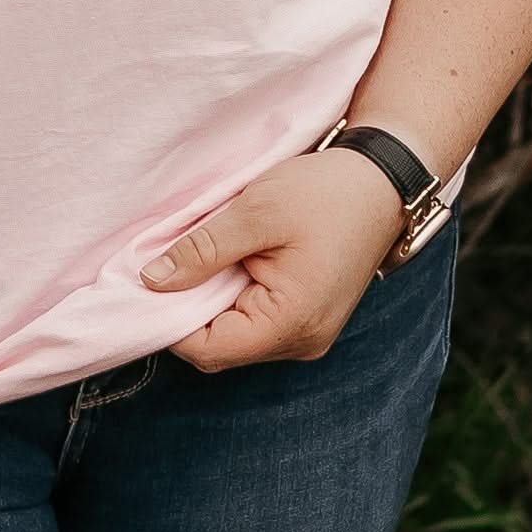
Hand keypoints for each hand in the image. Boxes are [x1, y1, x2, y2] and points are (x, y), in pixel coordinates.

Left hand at [143, 146, 410, 373]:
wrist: (383, 181)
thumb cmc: (325, 194)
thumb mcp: (256, 212)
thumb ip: (202, 250)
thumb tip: (150, 281)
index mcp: (291, 324)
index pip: (207, 350)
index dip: (168, 320)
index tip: (148, 280)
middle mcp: (301, 343)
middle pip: (219, 347)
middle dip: (188, 307)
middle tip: (173, 260)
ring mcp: (306, 335)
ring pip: (235, 334)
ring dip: (211, 299)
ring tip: (207, 254)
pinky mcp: (307, 318)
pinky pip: (255, 321)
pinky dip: (233, 294)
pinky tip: (231, 260)